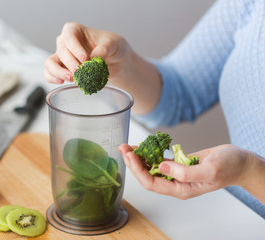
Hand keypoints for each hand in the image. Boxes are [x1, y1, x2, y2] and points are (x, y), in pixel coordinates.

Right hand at [44, 22, 162, 114]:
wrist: (115, 62)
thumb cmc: (112, 48)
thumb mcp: (114, 44)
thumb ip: (104, 48)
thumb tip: (94, 56)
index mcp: (75, 30)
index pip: (69, 35)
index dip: (75, 47)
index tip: (85, 58)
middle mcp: (65, 43)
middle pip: (61, 51)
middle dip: (71, 63)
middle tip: (81, 72)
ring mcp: (61, 57)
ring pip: (50, 63)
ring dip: (59, 72)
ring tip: (72, 78)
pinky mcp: (61, 70)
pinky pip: (49, 74)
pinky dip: (53, 78)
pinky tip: (62, 82)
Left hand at [119, 143, 259, 199]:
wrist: (239, 162)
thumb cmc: (229, 167)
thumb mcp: (210, 170)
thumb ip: (185, 172)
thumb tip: (161, 167)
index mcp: (181, 189)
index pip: (152, 183)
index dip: (138, 170)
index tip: (130, 156)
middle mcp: (175, 184)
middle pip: (146, 176)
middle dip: (133, 163)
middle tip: (122, 148)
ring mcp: (175, 174)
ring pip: (150, 168)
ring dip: (138, 157)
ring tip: (126, 146)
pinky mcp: (177, 165)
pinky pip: (158, 160)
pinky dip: (149, 153)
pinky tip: (141, 146)